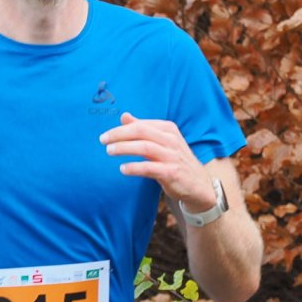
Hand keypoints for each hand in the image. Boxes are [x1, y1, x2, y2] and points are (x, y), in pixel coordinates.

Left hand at [100, 112, 216, 211]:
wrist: (199, 185)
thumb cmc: (176, 161)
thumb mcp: (162, 142)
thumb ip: (143, 129)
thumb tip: (124, 116)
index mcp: (168, 129)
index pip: (141, 124)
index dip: (121, 129)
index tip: (106, 135)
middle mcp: (171, 140)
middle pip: (141, 132)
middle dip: (119, 135)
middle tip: (103, 140)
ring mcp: (172, 156)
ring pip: (144, 147)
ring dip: (124, 148)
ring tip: (109, 151)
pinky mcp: (172, 173)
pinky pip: (149, 168)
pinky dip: (134, 167)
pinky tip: (122, 169)